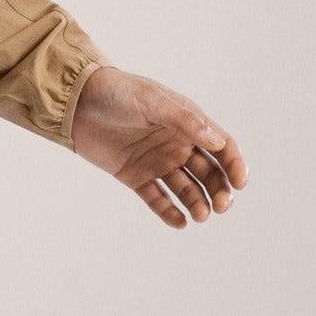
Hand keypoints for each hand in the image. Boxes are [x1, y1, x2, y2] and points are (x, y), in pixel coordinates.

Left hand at [69, 65, 247, 228]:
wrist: (75, 101)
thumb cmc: (117, 92)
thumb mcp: (152, 101)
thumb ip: (184, 120)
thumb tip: (217, 141)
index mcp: (187, 123)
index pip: (221, 147)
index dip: (234, 165)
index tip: (240, 184)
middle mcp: (177, 145)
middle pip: (209, 173)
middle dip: (219, 190)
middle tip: (221, 206)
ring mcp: (157, 162)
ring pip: (186, 189)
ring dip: (197, 203)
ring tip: (200, 215)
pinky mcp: (135, 176)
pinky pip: (157, 198)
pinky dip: (169, 212)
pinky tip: (180, 222)